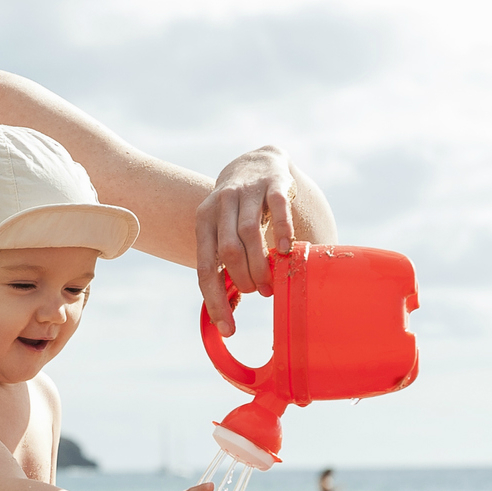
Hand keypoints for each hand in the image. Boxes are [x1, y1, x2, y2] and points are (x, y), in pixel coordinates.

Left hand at [197, 145, 293, 336]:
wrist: (256, 162)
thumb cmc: (239, 209)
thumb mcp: (224, 230)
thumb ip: (225, 262)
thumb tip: (229, 306)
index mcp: (204, 222)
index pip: (205, 268)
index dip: (215, 301)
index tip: (228, 328)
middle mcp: (221, 205)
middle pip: (228, 251)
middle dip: (243, 279)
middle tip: (260, 293)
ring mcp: (246, 192)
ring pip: (249, 232)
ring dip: (260, 264)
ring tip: (271, 284)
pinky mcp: (273, 183)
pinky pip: (277, 207)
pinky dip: (282, 230)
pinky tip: (287, 250)